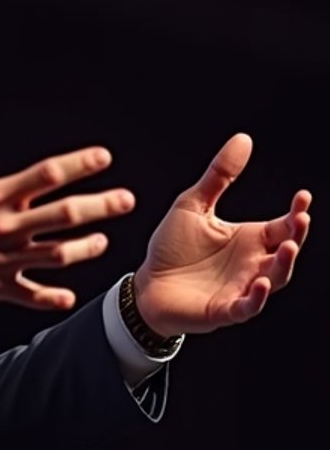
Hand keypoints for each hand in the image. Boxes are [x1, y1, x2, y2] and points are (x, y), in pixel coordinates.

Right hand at [0, 83, 135, 310]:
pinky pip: (33, 295)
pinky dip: (53, 297)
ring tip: (103, 240)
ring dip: (86, 248)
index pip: (45, 175)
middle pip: (64, 215)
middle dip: (100, 206)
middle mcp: (6, 227)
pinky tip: (70, 296)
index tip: (102, 157)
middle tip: (126, 200)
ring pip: (59, 255)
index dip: (77, 164)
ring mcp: (6, 259)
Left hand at [134, 133, 310, 336]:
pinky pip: (246, 307)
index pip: (283, 226)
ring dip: (283, 265)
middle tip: (301, 219)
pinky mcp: (223, 310)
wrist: (146, 283)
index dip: (296, 213)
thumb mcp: (194, 205)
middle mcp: (251, 264)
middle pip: (285, 252)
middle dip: (296, 237)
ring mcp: (240, 288)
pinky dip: (255, 298)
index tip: (303, 196)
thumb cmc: (173, 247)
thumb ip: (219, 176)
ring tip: (288, 246)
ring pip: (273, 279)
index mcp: (249, 239)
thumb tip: (243, 139)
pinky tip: (259, 283)